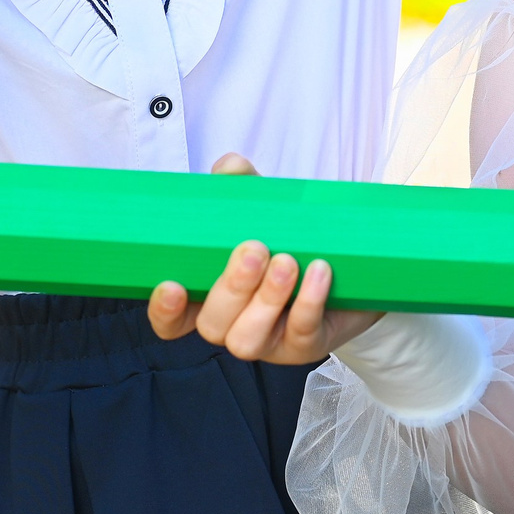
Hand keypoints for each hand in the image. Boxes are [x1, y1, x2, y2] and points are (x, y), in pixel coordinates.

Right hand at [145, 153, 382, 363]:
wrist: (349, 267)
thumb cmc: (289, 239)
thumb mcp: (263, 209)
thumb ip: (241, 186)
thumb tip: (229, 167)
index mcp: (210, 298)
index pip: (172, 319)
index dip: (164, 311)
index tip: (172, 285)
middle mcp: (233, 325)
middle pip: (212, 326)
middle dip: (231, 289)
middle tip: (254, 250)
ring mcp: (267, 342)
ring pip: (249, 341)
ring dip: (267, 300)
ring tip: (287, 261)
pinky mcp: (305, 346)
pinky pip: (302, 332)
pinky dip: (309, 301)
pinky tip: (319, 270)